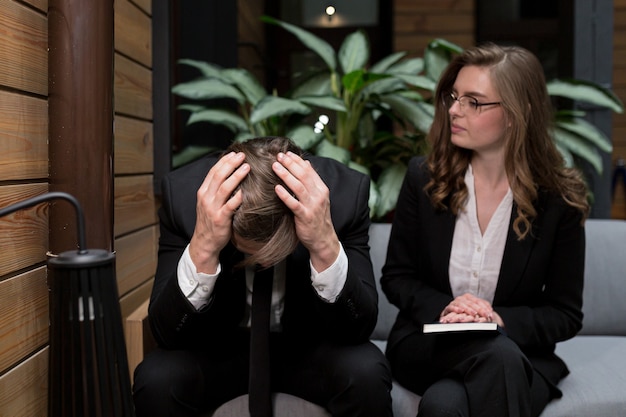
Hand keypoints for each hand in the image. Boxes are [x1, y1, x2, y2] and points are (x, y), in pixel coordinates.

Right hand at [189, 152, 248, 273]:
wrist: (204, 242)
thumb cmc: (210, 221)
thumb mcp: (208, 202)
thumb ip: (216, 189)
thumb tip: (228, 173)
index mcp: (203, 192)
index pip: (213, 172)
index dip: (224, 161)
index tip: (234, 153)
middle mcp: (206, 198)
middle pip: (219, 176)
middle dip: (231, 164)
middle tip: (243, 156)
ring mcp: (212, 208)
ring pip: (224, 188)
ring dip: (236, 176)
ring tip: (247, 167)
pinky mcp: (220, 219)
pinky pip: (230, 206)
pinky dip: (238, 197)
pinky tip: (245, 191)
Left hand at [272, 151, 339, 270]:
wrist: (323, 239)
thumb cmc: (317, 217)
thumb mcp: (318, 197)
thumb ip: (312, 181)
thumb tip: (306, 162)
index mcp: (322, 189)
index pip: (309, 170)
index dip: (297, 160)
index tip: (286, 153)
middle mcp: (319, 195)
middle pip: (303, 175)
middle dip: (290, 164)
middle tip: (278, 156)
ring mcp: (312, 206)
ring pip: (299, 187)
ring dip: (286, 175)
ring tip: (275, 166)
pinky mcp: (305, 217)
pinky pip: (294, 204)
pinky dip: (285, 195)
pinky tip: (276, 188)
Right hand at [440, 293, 493, 322]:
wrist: (453, 316)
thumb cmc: (465, 313)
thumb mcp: (475, 309)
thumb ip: (483, 308)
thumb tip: (490, 311)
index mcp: (469, 297)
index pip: (479, 301)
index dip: (485, 308)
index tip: (490, 314)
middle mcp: (462, 298)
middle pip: (472, 303)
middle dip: (479, 310)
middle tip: (485, 315)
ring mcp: (455, 302)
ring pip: (463, 304)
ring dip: (469, 309)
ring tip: (474, 314)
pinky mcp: (448, 308)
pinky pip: (452, 307)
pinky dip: (456, 309)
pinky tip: (461, 311)